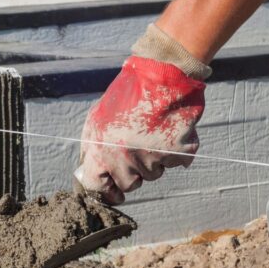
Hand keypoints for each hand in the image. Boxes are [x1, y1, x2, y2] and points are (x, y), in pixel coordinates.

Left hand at [74, 56, 204, 204]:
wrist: (162, 75)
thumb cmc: (127, 95)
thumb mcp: (96, 118)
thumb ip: (91, 147)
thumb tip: (90, 172)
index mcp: (102, 150)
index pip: (97, 186)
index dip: (105, 191)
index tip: (113, 192)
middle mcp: (126, 158)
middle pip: (129, 184)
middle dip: (132, 172)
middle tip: (136, 147)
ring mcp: (153, 158)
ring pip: (153, 174)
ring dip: (153, 159)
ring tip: (152, 132)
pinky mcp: (178, 153)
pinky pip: (175, 163)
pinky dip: (174, 150)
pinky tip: (168, 130)